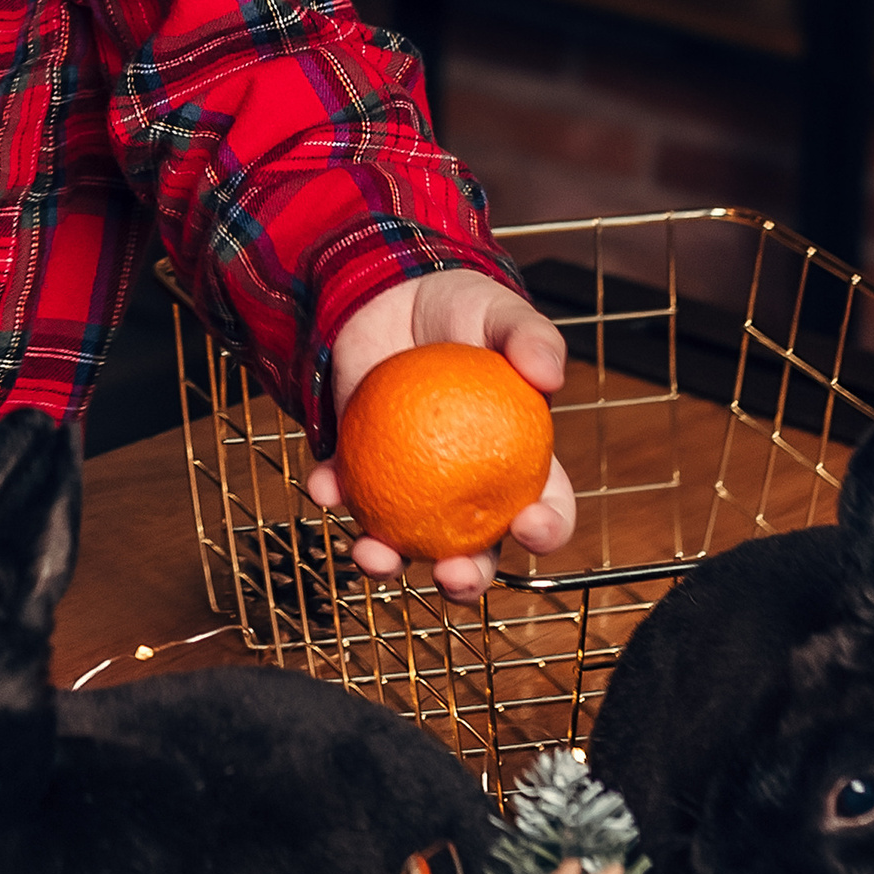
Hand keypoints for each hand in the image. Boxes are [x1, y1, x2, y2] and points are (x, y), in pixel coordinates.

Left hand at [305, 264, 575, 599]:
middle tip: (452, 573)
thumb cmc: (459, 309)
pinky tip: (323, 485)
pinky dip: (332, 492)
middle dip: (465, 580)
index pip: (546, 508)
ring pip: (403, 542)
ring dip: (387, 561)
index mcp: (516, 462)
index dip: (546, 530)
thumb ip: (529, 336)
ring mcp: (409, 483)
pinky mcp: (360, 466)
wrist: (389, 293)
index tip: (530, 526)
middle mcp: (465, 488)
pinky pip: (346, 490)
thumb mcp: (499, 312)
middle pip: (474, 552)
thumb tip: (550, 374)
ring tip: (372, 553)